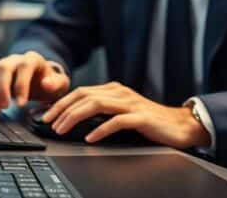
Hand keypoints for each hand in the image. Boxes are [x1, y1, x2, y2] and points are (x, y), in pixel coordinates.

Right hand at [0, 51, 70, 112]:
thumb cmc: (49, 83)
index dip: (21, 85)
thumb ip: (56, 84)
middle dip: (2, 89)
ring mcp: (2, 64)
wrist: (40, 79)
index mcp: (32, 59)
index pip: (24, 67)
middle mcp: (15, 59)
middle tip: (5, 108)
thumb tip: (46, 84)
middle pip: (4, 68)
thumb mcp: (59, 84)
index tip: (21, 105)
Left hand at [40, 82, 210, 147]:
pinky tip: (90, 137)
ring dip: (75, 117)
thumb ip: (103, 111)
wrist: (181, 125)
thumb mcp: (122, 112)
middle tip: (48, 122)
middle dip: (62, 108)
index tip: (46, 114)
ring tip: (62, 129)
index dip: (61, 102)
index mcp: (114, 89)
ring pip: (95, 105)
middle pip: (84, 96)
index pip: (80, 91)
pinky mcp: (141, 117)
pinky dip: (100, 129)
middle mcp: (120, 93)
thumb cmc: (150, 121)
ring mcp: (130, 104)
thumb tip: (75, 119)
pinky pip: (116, 121)